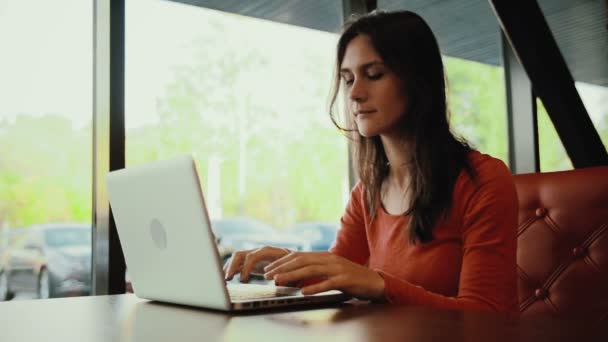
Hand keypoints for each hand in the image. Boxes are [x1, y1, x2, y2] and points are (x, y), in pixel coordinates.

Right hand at [223, 246, 290, 281]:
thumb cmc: (294, 266)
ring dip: (228, 267)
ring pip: (236, 258)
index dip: (246, 267)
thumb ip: (284, 275)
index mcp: (268, 251)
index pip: (253, 256)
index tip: (243, 280)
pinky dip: (230, 270)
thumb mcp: (292, 270)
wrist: (295, 261)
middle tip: (228, 278)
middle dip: (232, 266)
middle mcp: (258, 251)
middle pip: (240, 254)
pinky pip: (237, 264)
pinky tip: (226, 279)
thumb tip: (276, 282)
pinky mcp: (250, 263)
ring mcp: (253, 256)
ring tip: (224, 280)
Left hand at [263, 251, 385, 299]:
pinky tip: (304, 291)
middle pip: (302, 261)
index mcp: (324, 256)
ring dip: (293, 276)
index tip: (269, 269)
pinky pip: (328, 283)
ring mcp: (338, 268)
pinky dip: (315, 287)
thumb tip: (294, 277)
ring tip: (280, 281)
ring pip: (311, 270)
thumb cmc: (350, 278)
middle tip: (267, 275)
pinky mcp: (345, 279)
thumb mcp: (330, 272)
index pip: (299, 256)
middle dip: (282, 268)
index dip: (282, 262)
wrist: (374, 281)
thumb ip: (314, 272)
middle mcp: (329, 259)